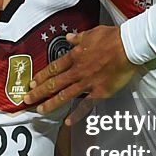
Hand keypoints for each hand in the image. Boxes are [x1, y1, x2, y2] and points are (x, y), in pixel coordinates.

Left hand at [25, 25, 141, 116]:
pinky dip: (76, 114)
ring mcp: (87, 83)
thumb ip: (78, 38)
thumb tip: (68, 37)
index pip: (54, 68)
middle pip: (54, 83)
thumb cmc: (112, 38)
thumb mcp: (91, 33)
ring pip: (65, 95)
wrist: (128, 46)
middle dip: (39, 91)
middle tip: (27, 99)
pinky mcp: (99, 92)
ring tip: (40, 110)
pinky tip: (68, 122)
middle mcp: (78, 71)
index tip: (32, 82)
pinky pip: (85, 105)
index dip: (41, 76)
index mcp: (75, 56)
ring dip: (51, 103)